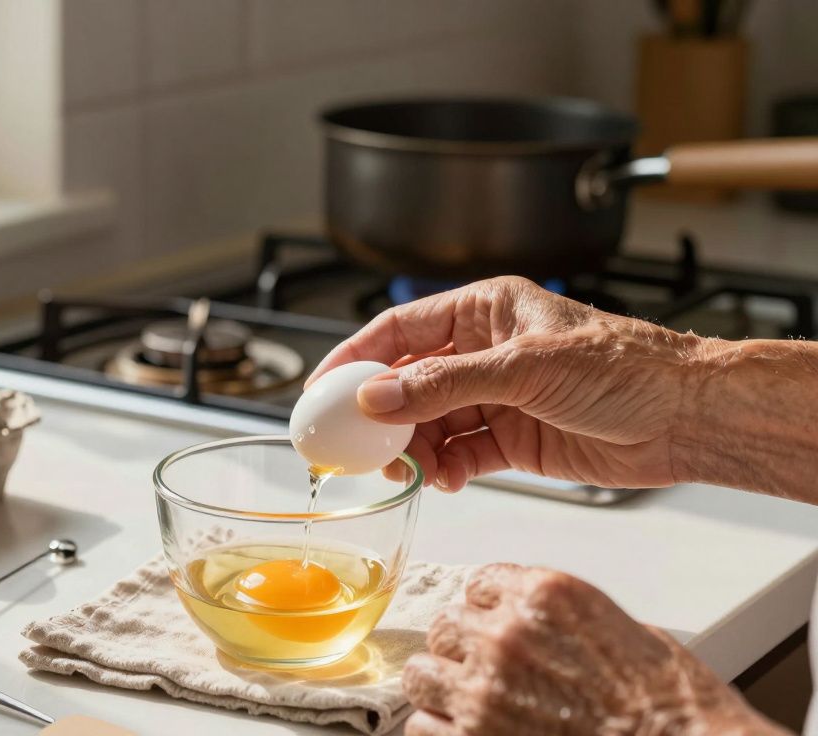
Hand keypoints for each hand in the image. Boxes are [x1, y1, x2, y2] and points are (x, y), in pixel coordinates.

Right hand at [307, 276, 703, 490]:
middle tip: (362, 448)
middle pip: (406, 383)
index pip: (399, 330)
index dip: (354, 357)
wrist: (685, 419)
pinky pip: (458, 453)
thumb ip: (444, 385)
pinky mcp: (512, 439)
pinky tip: (448, 479)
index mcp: (484, 311)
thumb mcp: (525, 367)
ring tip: (416, 470)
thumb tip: (375, 399)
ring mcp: (496, 397)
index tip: (321, 390)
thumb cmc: (626, 367)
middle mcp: (483, 352)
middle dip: (382, 417)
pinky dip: (445, 469)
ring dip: (415, 450)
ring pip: (428, 424)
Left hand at [401, 563, 785, 735]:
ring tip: (468, 703)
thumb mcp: (623, 630)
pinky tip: (466, 734)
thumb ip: (563, 620)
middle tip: (486, 671)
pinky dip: (440, 731)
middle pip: (445, 626)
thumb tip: (535, 626)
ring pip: (420, 673)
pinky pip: (422, 726)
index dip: (488, 611)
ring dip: (441, 688)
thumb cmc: (670, 705)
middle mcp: (506, 633)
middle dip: (463, 650)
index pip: (479, 585)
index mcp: (544, 595)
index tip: (495, 628)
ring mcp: (484, 688)